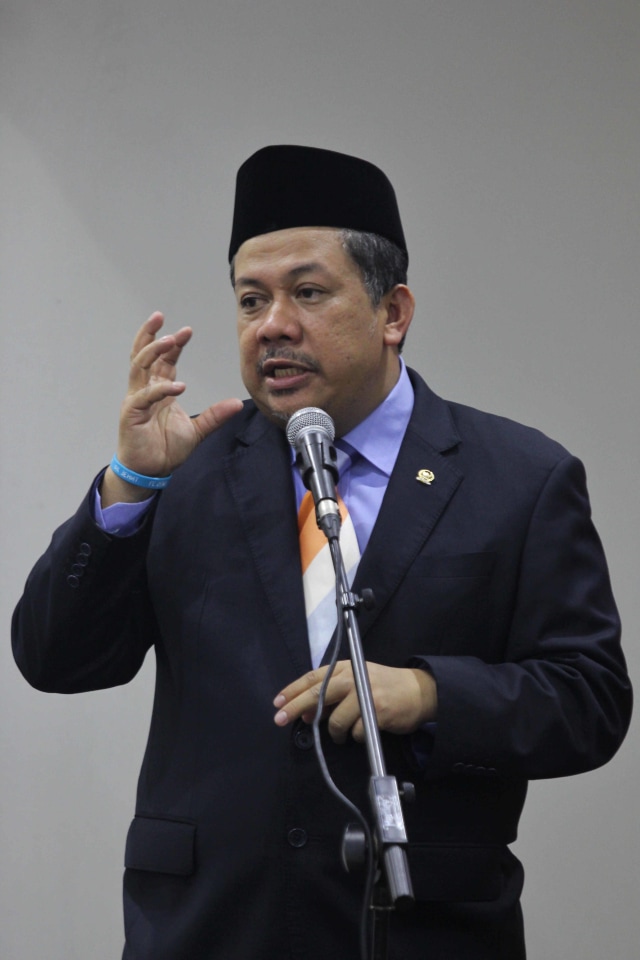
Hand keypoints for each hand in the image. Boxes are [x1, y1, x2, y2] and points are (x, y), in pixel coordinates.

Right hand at [102, 313, 242, 504]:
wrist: (150, 472)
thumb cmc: (165, 449)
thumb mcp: (197, 430)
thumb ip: (214, 415)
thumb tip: (237, 402)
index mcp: (158, 390)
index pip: (163, 361)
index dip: (173, 345)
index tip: (187, 330)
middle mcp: (145, 390)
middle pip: (142, 355)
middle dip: (150, 334)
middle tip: (159, 316)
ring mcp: (136, 400)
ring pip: (138, 367)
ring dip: (152, 351)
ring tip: (168, 339)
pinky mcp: (131, 414)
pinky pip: (145, 396)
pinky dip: (161, 389)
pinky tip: (178, 386)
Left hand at [273, 661, 436, 743]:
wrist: (419, 691)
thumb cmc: (383, 686)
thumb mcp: (356, 680)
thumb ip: (332, 692)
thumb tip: (305, 712)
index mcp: (346, 667)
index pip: (313, 677)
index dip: (292, 690)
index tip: (277, 702)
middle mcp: (353, 678)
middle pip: (318, 694)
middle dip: (295, 708)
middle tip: (280, 720)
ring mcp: (365, 694)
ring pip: (336, 720)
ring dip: (335, 732)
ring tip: (342, 735)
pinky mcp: (377, 712)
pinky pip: (355, 732)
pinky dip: (355, 736)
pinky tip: (362, 731)